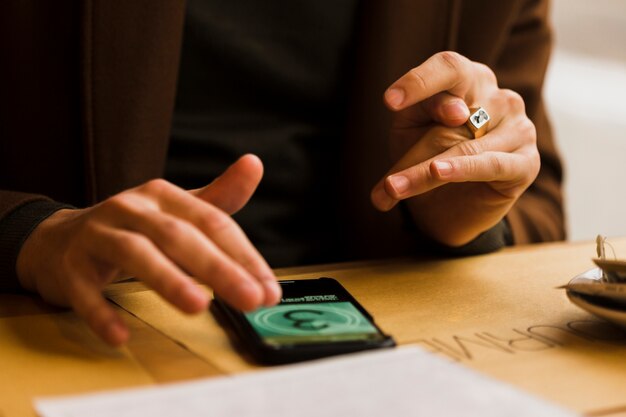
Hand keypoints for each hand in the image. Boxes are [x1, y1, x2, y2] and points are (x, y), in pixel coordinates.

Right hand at [16, 154, 280, 345]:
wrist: (61, 238)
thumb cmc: (135, 228)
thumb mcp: (177, 211)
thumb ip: (218, 199)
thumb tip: (255, 164)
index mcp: (164, 196)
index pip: (212, 222)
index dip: (244, 256)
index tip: (269, 290)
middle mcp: (131, 208)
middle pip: (178, 236)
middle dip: (218, 268)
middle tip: (250, 299)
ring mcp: (98, 234)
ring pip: (135, 253)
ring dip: (167, 280)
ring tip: (197, 307)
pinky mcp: (69, 265)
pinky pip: (84, 290)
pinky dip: (101, 312)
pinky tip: (121, 335)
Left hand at [370, 51, 539, 246]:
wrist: (448, 205)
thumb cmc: (427, 154)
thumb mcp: (412, 128)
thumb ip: (423, 111)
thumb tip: (452, 110)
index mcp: (470, 79)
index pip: (449, 68)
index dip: (420, 81)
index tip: (390, 102)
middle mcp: (499, 98)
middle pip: (454, 113)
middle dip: (416, 146)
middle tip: (386, 171)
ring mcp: (519, 128)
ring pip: (465, 145)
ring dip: (425, 171)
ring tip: (392, 188)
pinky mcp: (527, 162)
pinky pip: (491, 164)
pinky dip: (463, 169)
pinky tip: (439, 172)